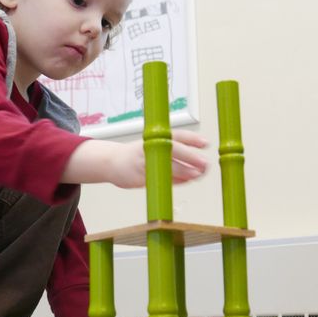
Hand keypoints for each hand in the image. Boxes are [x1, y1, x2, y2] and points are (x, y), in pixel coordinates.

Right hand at [62, 129, 208, 187]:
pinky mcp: (139, 177)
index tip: (205, 143)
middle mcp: (150, 148)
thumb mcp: (154, 146)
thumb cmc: (137, 154)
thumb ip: (174, 152)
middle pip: (174, 151)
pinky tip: (186, 181)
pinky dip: (175, 181)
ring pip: (168, 167)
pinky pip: (160, 179)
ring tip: (198, 174)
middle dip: (191, 157)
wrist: (112, 162)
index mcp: (155, 138)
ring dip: (185, 172)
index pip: (176, 135)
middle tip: (205, 163)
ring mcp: (144, 163)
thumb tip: (197, 161)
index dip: (192, 139)